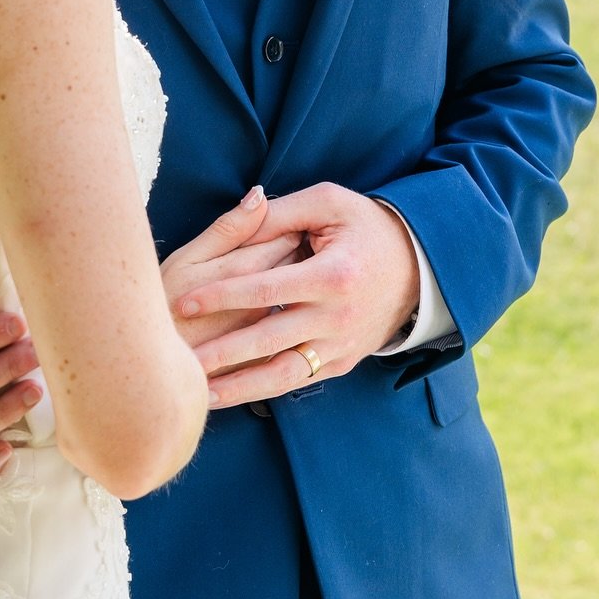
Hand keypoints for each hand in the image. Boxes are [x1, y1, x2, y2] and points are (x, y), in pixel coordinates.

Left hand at [177, 184, 420, 408]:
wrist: (418, 265)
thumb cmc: (365, 226)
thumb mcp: (329, 202)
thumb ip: (282, 212)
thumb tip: (242, 210)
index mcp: (332, 274)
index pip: (265, 289)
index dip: (222, 296)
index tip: (184, 303)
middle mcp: (337, 316)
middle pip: (268, 341)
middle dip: (220, 354)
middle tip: (180, 361)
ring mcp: (341, 344)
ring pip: (283, 375)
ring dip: (240, 388)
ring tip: (201, 396)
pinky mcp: (342, 361)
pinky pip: (299, 381)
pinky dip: (265, 390)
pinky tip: (234, 394)